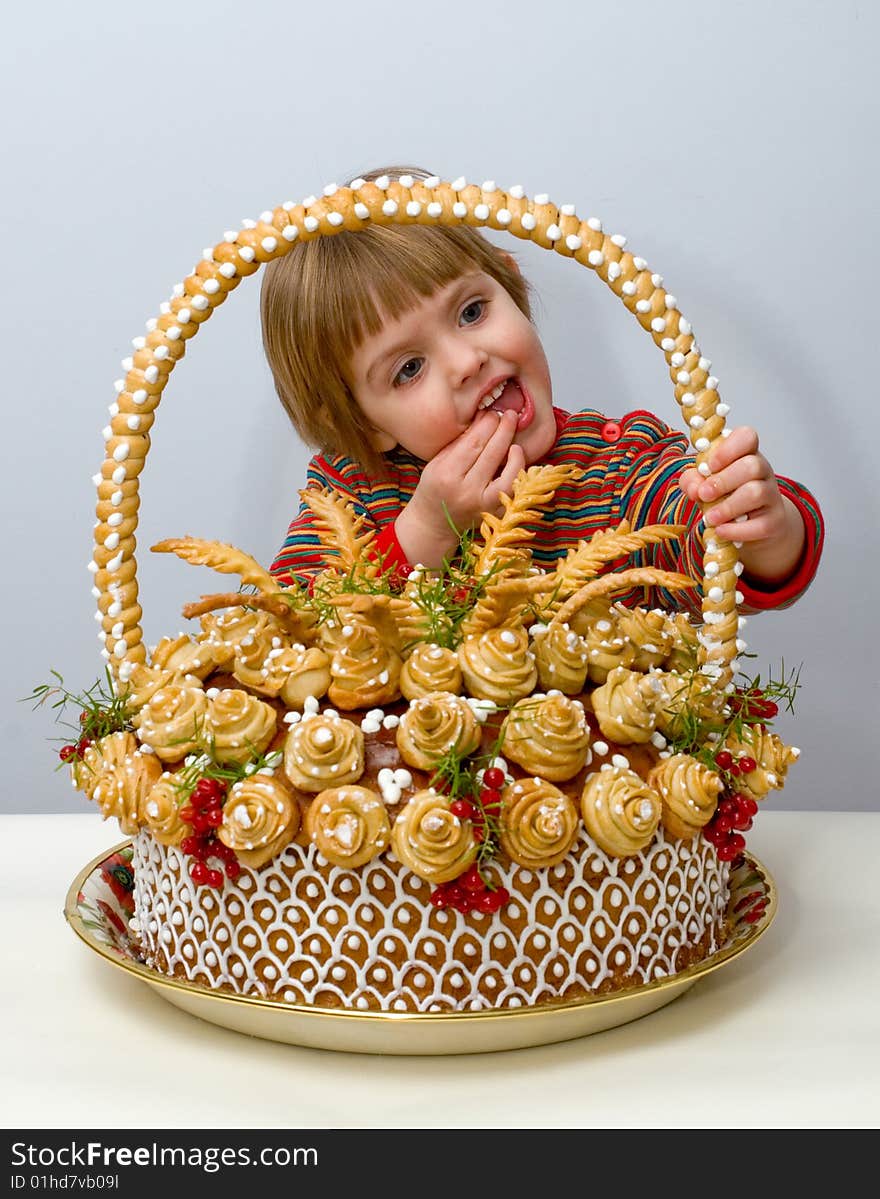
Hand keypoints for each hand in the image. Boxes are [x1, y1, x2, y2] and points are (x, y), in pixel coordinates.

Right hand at [394, 408, 524, 566]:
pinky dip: (518, 470)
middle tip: (510, 415)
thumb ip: (460, 442)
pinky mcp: (495, 512)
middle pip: (491, 454)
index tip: (492, 413)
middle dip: (502, 430)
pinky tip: (516, 455)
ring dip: (514, 449)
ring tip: (514, 436)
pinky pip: (514, 489)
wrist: (434, 524)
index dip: (486, 425)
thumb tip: (484, 418)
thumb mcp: (437, 463)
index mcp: (446, 475)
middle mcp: (466, 490)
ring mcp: (483, 504)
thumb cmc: (435, 489)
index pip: (473, 444)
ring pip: (508, 473)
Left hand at [679, 426, 804, 583]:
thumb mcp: (705, 484)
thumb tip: (694, 488)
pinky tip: (721, 531)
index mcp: (746, 454)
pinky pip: (760, 525)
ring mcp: (772, 496)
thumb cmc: (726, 498)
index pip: (747, 437)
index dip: (727, 449)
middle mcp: (763, 472)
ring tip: (710, 518)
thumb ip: (693, 481)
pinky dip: (736, 530)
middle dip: (723, 481)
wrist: (753, 528)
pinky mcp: (775, 522)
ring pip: (756, 493)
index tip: (709, 466)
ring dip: (728, 506)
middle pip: (752, 466)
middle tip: (704, 494)